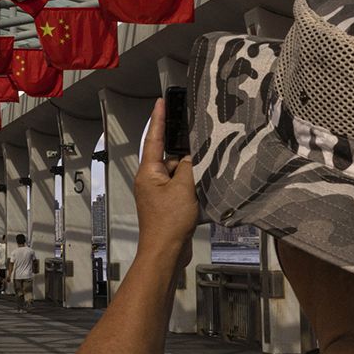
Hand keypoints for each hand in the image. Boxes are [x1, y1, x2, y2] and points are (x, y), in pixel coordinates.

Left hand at [135, 98, 197, 261]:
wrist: (166, 252)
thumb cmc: (170, 220)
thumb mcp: (183, 188)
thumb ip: (189, 167)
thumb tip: (190, 158)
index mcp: (148, 172)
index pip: (153, 139)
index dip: (158, 119)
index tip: (161, 101)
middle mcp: (150, 180)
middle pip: (170, 158)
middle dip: (186, 157)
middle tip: (202, 148)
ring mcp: (158, 194)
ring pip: (178, 174)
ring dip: (192, 175)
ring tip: (205, 178)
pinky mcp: (167, 206)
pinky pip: (181, 189)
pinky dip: (192, 188)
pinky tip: (204, 191)